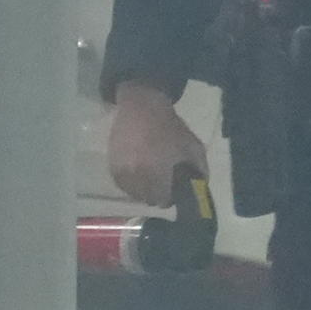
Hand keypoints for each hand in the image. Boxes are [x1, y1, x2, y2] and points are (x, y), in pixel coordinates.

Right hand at [104, 83, 210, 205]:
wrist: (142, 109)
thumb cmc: (170, 128)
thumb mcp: (194, 147)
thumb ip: (199, 172)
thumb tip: (196, 189)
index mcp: (157, 172)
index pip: (163, 200)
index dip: (171, 197)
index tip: (173, 189)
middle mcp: (136, 175)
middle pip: (147, 199)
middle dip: (157, 194)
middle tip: (163, 183)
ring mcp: (122, 171)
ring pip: (134, 194)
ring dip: (143, 190)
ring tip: (150, 176)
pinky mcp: (112, 167)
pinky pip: (123, 185)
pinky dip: (131, 183)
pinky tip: (139, 171)